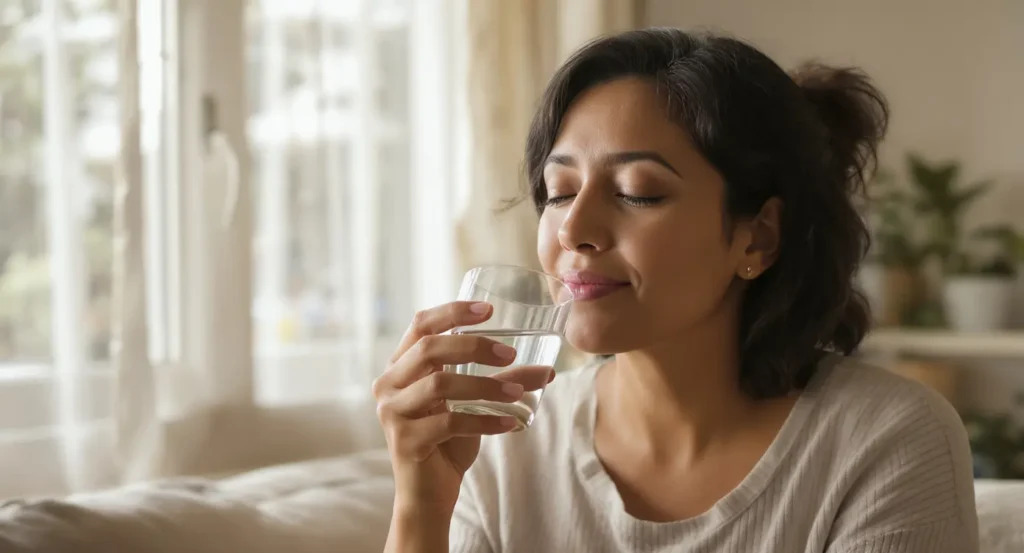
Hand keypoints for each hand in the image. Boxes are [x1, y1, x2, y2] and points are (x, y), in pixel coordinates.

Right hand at [373, 301, 554, 515]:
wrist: (429, 493)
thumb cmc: (448, 441)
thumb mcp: (475, 404)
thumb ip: (504, 381)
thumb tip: (549, 370)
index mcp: (400, 366)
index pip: (420, 325)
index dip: (452, 312)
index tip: (489, 310)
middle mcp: (389, 384)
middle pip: (429, 349)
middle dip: (474, 346)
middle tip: (510, 353)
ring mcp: (392, 413)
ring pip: (439, 386)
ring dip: (484, 386)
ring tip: (518, 392)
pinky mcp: (404, 441)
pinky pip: (448, 423)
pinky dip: (484, 421)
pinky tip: (511, 423)